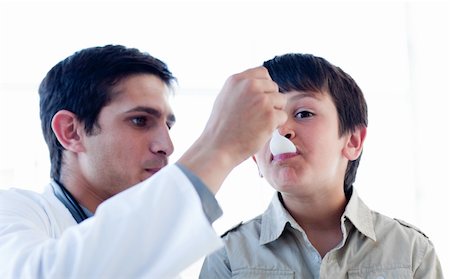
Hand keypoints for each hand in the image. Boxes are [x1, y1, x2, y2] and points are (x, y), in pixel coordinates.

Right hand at [178, 66, 286, 192]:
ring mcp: (261, 100)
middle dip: (270, 101)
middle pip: (274, 87)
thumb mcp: (225, 98)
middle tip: (257, 117)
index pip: (262, 72)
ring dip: (274, 113)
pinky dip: (275, 126)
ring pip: (281, 100)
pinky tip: (260, 131)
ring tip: (257, 124)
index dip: (264, 86)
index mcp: (237, 80)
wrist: (217, 148)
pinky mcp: (270, 115)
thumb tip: (260, 84)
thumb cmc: (220, 128)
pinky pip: (283, 116)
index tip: (259, 100)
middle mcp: (250, 86)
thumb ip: (241, 89)